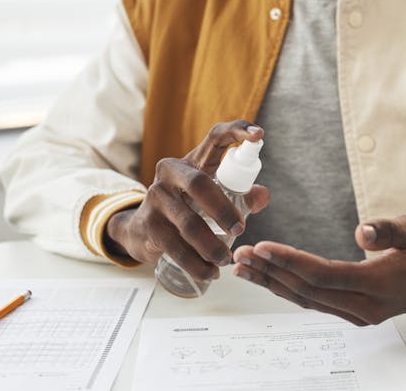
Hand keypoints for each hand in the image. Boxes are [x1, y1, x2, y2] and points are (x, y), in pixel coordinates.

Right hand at [104, 120, 270, 281]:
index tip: (259, 136)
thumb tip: (263, 195)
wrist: (142, 229)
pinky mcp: (148, 223)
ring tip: (226, 260)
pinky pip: (175, 246)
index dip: (238, 131)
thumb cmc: (188, 208)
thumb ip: (243, 197)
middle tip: (240, 230)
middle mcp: (171, 172)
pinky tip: (209, 273)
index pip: (216, 137)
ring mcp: (156, 196)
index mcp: (195, 160)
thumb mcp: (215, 198)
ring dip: (212, 246)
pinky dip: (196, 264)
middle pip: (199, 184)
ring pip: (189, 222)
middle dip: (224, 209)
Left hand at [232, 216, 405, 325]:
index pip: (325, 275)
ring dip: (273, 284)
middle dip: (272, 273)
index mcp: (380, 284)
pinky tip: (269, 279)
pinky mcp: (354, 312)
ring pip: (308, 301)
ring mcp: (359, 314)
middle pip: (309, 292)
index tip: (263, 247)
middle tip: (240, 256)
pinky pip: (315, 302)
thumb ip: (389, 231)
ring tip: (243, 269)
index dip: (291, 261)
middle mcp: (366, 306)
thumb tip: (361, 232)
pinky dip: (289, 290)